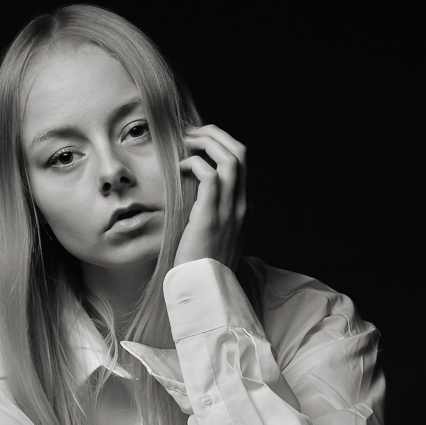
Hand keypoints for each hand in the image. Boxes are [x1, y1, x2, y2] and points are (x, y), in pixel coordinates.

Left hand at [174, 124, 246, 270]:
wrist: (204, 290)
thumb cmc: (203, 264)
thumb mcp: (214, 236)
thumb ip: (212, 214)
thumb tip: (194, 195)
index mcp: (244, 208)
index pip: (243, 164)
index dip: (222, 145)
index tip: (199, 143)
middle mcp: (242, 206)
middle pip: (241, 152)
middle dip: (216, 134)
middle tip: (191, 134)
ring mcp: (230, 210)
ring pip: (230, 158)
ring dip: (206, 142)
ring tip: (186, 143)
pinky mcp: (211, 216)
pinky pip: (210, 176)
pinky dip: (196, 164)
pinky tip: (181, 168)